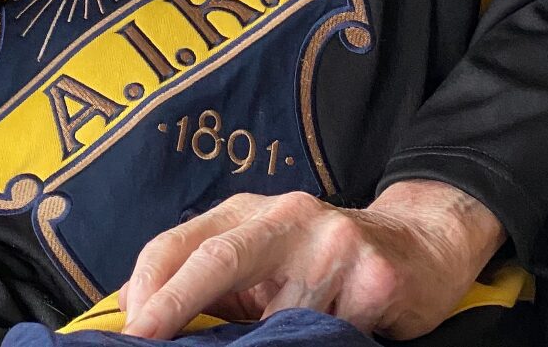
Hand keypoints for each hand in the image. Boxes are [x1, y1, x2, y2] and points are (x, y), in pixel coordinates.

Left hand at [118, 182, 505, 340]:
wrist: (419, 246)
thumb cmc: (324, 262)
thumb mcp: (263, 263)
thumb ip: (210, 281)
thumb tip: (136, 309)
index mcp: (250, 212)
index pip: (186, 243)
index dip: (151, 285)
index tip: (128, 329)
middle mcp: (287, 215)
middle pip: (219, 258)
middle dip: (175, 303)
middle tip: (144, 338)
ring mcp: (333, 240)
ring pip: (280, 317)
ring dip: (277, 337)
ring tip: (295, 329)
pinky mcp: (376, 274)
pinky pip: (332, 331)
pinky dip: (327, 338)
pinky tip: (343, 326)